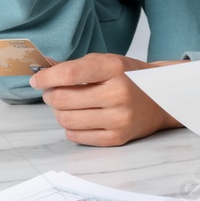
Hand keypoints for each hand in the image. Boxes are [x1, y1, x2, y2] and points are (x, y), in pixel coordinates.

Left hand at [30, 53, 183, 146]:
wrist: (163, 98)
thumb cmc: (130, 78)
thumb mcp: (107, 62)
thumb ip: (75, 66)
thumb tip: (42, 69)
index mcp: (115, 69)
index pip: (70, 74)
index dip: (46, 77)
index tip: (36, 80)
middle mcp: (118, 94)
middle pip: (62, 99)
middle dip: (50, 95)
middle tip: (52, 92)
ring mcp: (118, 118)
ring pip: (65, 120)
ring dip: (59, 112)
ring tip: (67, 105)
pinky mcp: (117, 138)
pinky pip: (76, 136)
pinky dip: (71, 127)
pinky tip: (80, 117)